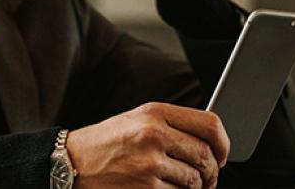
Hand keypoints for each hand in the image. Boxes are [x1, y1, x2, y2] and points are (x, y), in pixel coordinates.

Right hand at [66, 102, 229, 188]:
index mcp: (155, 113)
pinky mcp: (145, 188)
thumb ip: (170, 125)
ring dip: (195, 188)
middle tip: (207, 179)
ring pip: (195, 181)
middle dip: (212, 172)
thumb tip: (209, 142)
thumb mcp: (136, 120)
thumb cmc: (106, 143)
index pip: (210, 124)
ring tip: (182, 186)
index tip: (223, 155)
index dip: (224, 143)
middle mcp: (154, 134)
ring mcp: (150, 163)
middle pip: (205, 156)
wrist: (70, 164)